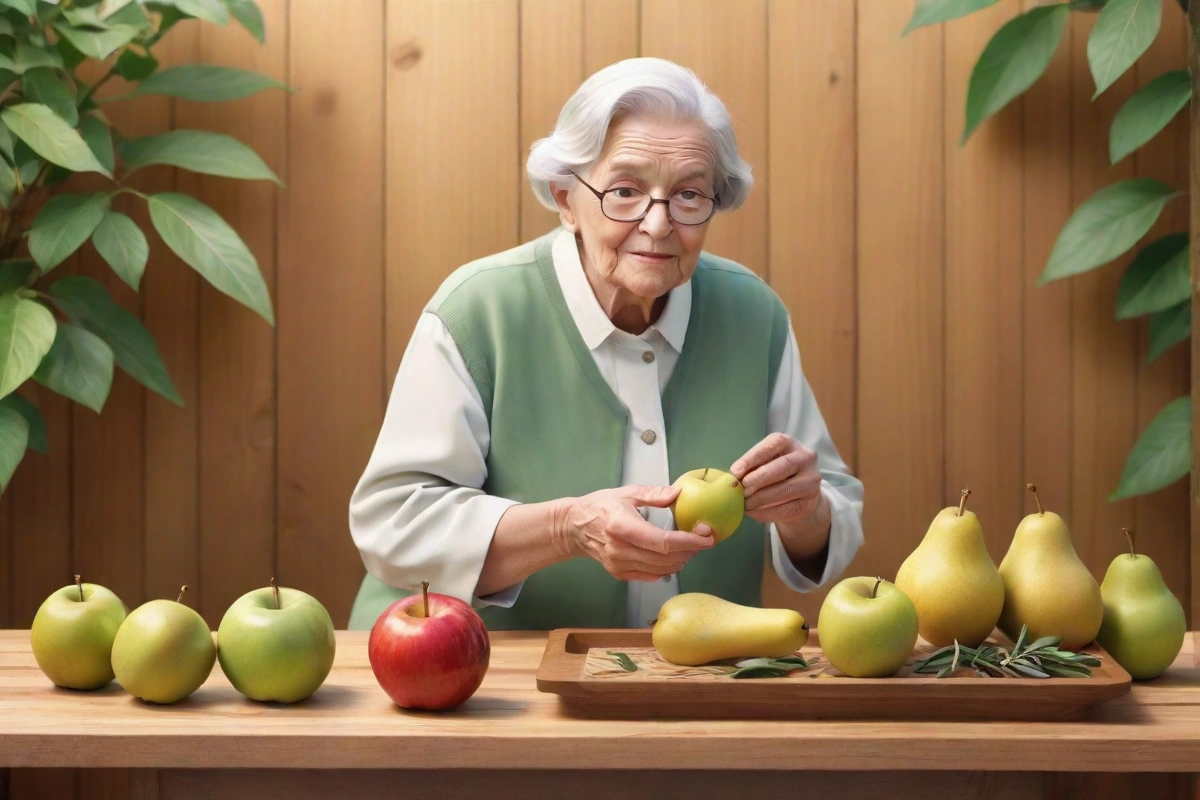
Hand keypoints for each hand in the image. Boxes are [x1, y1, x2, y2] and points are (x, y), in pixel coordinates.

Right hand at [557, 485, 715, 581]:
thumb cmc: (600, 506)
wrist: (574, 528)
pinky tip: (674, 556)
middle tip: (703, 539)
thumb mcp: (626, 493)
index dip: (689, 542)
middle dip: (691, 551)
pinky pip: (651, 576)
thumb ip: (654, 494)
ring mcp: (618, 564)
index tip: (707, 537)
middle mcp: (619, 549)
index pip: (662, 541)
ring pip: (661, 570)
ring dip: (682, 560)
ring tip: (691, 547)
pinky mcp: (619, 574)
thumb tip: (678, 494)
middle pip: (665, 559)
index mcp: (621, 526)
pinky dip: (667, 568)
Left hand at [731, 433, 823, 524]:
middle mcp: (805, 458)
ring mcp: (811, 481)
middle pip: (782, 466)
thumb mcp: (765, 463)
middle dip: (758, 479)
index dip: (753, 458)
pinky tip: (753, 513)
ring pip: (786, 489)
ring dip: (761, 499)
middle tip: (741, 490)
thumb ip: (752, 467)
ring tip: (745, 504)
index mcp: (790, 443)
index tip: (735, 471)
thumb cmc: (774, 473)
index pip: (773, 445)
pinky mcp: (810, 502)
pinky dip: (767, 512)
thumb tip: (733, 478)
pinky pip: (787, 509)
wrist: (798, 494)